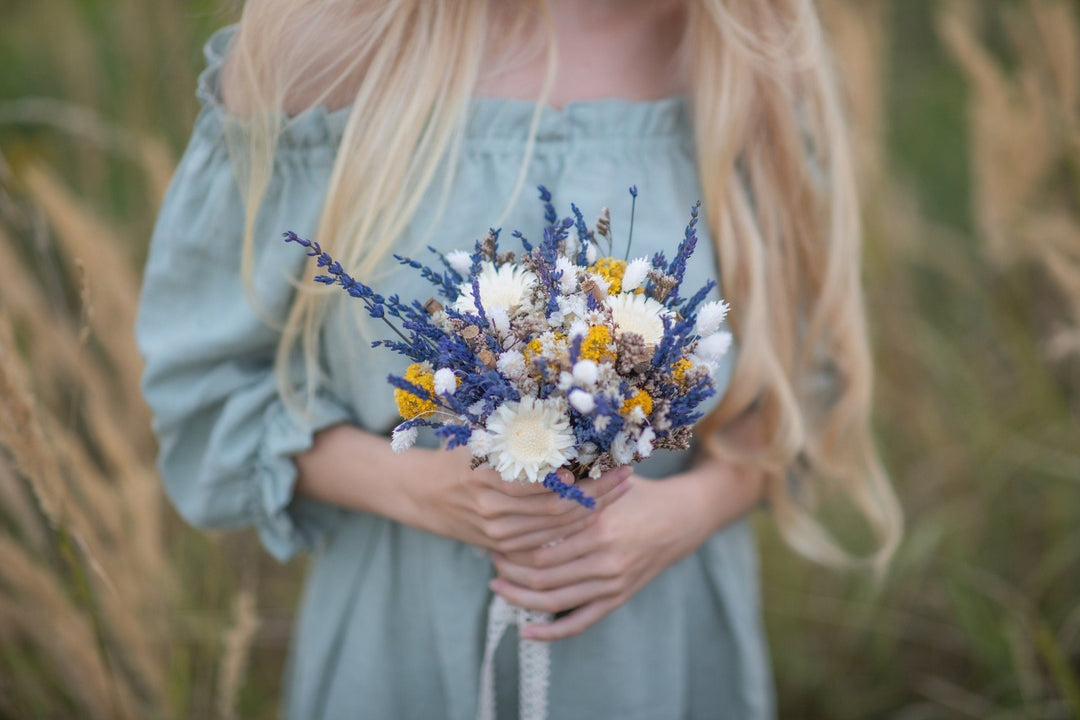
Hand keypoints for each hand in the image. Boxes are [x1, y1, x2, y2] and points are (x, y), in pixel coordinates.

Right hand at [410, 448, 634, 553]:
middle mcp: (493, 511)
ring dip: (592, 511)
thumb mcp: (479, 440)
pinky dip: (572, 529)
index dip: (582, 476)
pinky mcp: (501, 548)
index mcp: (487, 479)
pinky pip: (546, 542)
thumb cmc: (454, 458)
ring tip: (620, 493)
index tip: (610, 460)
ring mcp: (498, 535)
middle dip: (598, 493)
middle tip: (628, 476)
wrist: (420, 495)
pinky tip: (594, 514)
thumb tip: (563, 426)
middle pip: (558, 508)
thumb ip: (516, 439)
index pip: (546, 483)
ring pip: (557, 528)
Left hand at [488, 457, 763, 640]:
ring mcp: (612, 582)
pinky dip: (551, 632)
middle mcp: (604, 558)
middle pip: (541, 575)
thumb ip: (571, 481)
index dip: (513, 545)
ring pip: (554, 601)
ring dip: (521, 597)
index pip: (541, 544)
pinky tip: (526, 632)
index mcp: (597, 526)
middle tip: (491, 560)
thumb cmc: (638, 492)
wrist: (683, 517)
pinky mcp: (618, 598)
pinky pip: (580, 622)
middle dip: (511, 570)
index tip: (495, 536)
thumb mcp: (606, 480)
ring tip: (499, 587)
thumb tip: (526, 472)